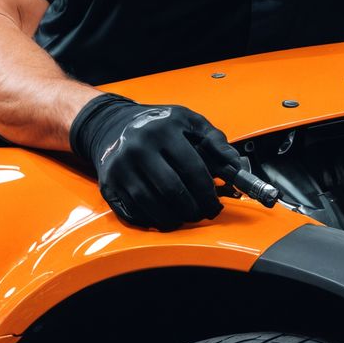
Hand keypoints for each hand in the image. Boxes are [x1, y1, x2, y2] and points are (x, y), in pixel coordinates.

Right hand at [69, 94, 243, 229]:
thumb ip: (215, 140)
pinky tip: (163, 215)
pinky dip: (152, 220)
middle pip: (172, 191)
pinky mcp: (108, 184)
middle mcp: (138, 148)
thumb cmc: (158, 126)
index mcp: (163, 131)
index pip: (192, 169)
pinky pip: (133, 212)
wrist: (113, 125)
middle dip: (193, 209)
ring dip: (174, 219)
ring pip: (152, 206)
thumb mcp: (189, 122)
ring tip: (185, 216)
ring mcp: (120, 168)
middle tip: (202, 214)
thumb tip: (235, 165)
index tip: (215, 204)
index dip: (207, 192)